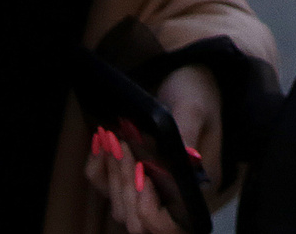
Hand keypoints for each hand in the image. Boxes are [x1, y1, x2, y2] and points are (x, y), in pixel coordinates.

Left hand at [84, 65, 224, 231]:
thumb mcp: (196, 108)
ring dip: (112, 176)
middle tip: (122, 145)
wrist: (186, 77)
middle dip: (126, 187)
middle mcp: (173, 198)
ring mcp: (149, 190)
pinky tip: (101, 143)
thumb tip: (177, 159)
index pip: (171, 227)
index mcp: (196, 189)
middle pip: (138, 223)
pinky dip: (98, 170)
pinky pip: (106, 189)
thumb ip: (187, 135)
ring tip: (112, 138)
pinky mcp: (130, 177)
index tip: (142, 172)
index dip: (151, 211)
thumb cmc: (197, 92)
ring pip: (119, 208)